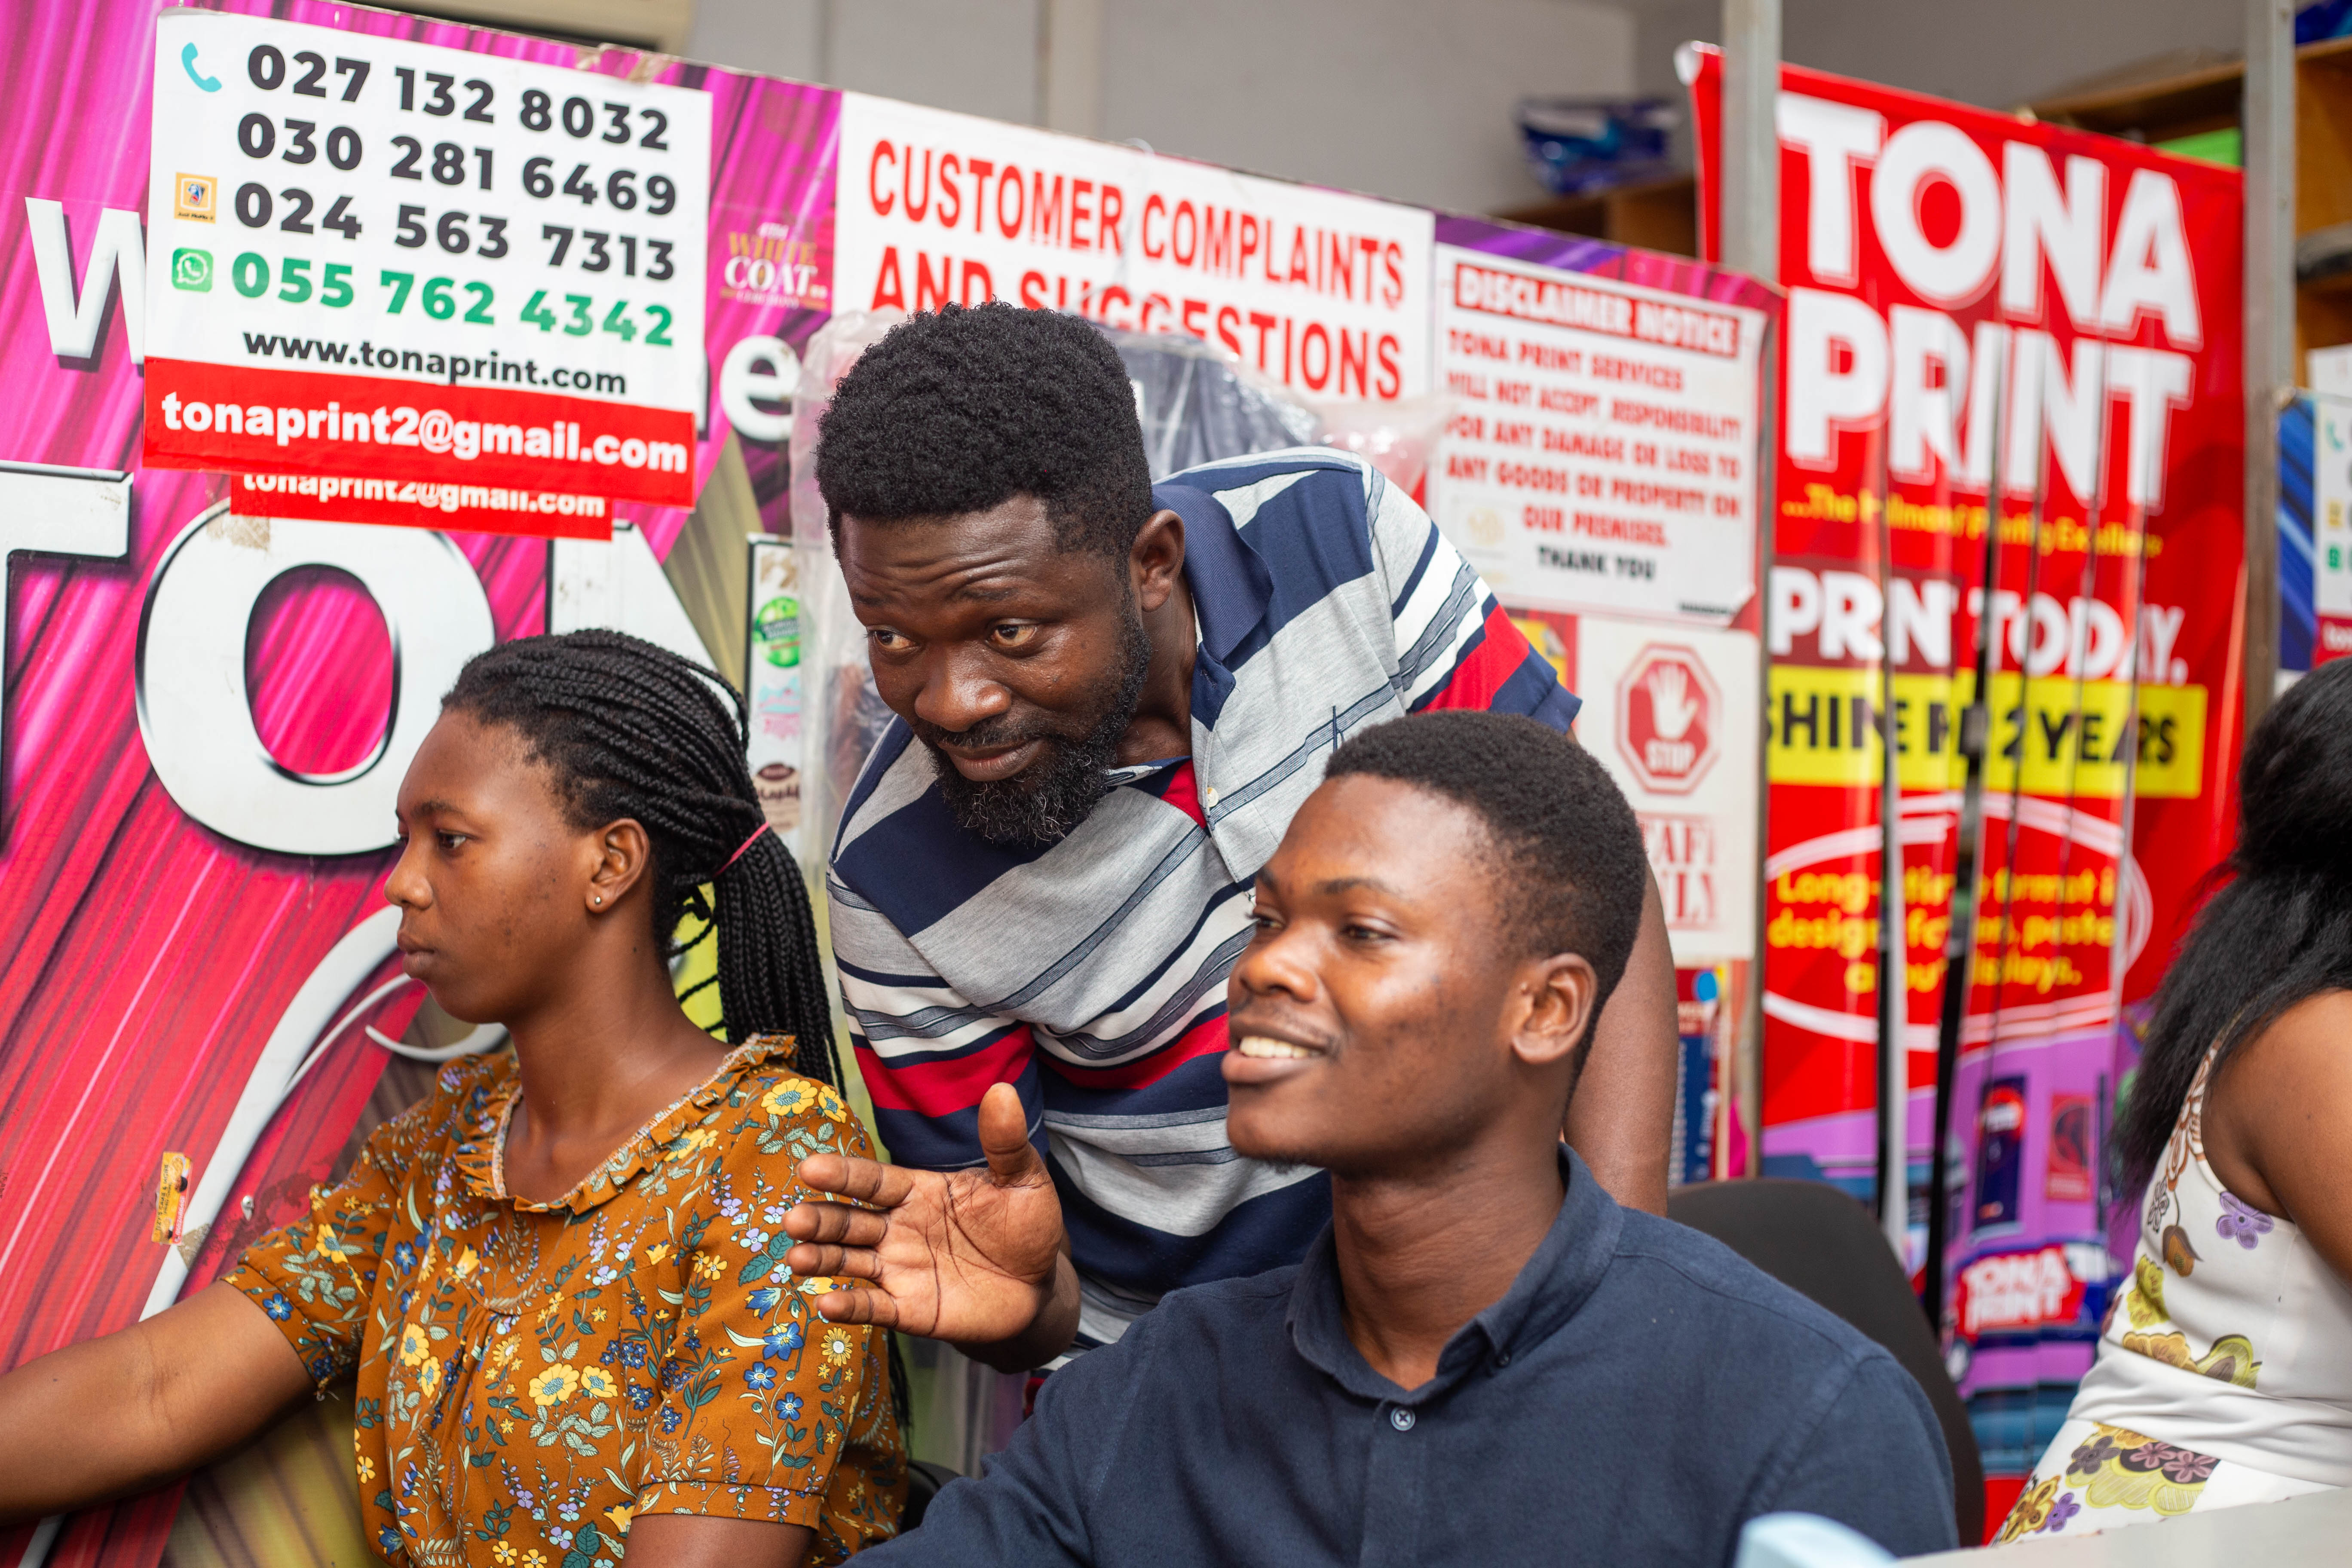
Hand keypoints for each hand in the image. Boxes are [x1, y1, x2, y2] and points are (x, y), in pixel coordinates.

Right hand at [783, 1082, 1070, 1351]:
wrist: (1039, 1287)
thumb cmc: (1025, 1226)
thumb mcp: (1023, 1181)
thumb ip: (1005, 1143)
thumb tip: (1002, 1090)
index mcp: (918, 1191)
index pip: (873, 1181)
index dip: (842, 1174)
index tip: (809, 1168)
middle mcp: (898, 1229)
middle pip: (850, 1222)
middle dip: (820, 1220)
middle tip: (792, 1220)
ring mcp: (900, 1269)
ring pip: (850, 1262)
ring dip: (822, 1260)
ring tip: (796, 1258)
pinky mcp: (910, 1309)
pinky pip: (874, 1307)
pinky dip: (850, 1306)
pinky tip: (826, 1303)